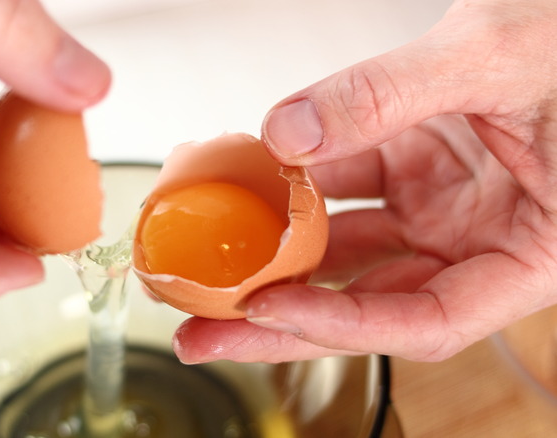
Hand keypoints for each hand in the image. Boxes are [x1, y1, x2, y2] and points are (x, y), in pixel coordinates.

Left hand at [173, 0, 556, 362]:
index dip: (343, 324)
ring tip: (209, 264)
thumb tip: (287, 134)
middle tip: (205, 332)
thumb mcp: (494, 57)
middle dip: (282, 319)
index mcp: (534, 253)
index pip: (429, 320)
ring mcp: (446, 207)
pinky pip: (347, 188)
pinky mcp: (419, 170)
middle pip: (370, 302)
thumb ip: (387, 95)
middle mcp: (482, 241)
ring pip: (350, 250)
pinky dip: (298, 188)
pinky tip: (251, 186)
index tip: (268, 308)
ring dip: (278, 257)